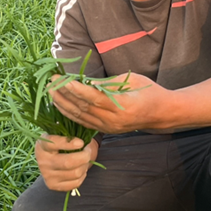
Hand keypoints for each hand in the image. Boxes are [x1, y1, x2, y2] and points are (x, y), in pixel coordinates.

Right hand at [35, 134, 99, 191]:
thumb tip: (81, 129)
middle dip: (84, 156)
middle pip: (68, 162)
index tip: (81, 142)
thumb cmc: (60, 143)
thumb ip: (68, 132)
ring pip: (75, 173)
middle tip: (88, 151)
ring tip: (85, 159)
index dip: (69, 143)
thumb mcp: (59, 134)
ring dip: (85, 165)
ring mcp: (47, 175)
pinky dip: (83, 176)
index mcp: (42, 145)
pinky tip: (80, 169)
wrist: (49, 159)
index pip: (54, 143)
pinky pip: (76, 183)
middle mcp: (43, 162)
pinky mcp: (53, 186)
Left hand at [49, 72, 170, 133]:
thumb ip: (109, 83)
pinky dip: (70, 114)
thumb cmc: (148, 91)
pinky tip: (60, 105)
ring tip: (50, 92)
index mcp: (122, 106)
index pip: (94, 98)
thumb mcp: (131, 81)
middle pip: (83, 108)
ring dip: (63, 105)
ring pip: (80, 117)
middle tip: (51, 82)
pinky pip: (83, 123)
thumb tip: (85, 81)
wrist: (159, 114)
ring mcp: (109, 127)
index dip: (76, 89)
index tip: (62, 80)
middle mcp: (114, 120)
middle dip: (64, 95)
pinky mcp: (105, 130)